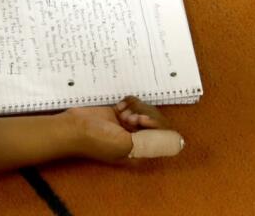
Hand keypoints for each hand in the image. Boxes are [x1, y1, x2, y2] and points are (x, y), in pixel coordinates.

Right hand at [65, 98, 182, 162]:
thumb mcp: (127, 144)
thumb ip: (154, 142)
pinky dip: (128, 102)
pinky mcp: (121, 114)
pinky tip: (118, 107)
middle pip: (157, 121)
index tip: (141, 122)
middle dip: (144, 114)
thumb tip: (180, 143)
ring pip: (146, 110)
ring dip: (136, 108)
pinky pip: (134, 104)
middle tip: (128, 117)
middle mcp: (139, 139)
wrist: (74, 127)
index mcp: (143, 151)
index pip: (164, 136)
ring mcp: (129, 126)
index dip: (156, 126)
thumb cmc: (98, 140)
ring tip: (122, 113)